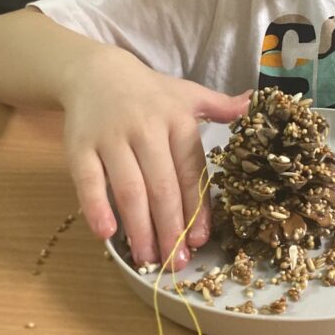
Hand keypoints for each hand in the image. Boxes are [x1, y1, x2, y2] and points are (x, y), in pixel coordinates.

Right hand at [62, 47, 248, 268]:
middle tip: (175, 262)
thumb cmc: (149, 92)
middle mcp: (147, 130)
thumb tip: (253, 102)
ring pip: (129, 188)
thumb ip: (220, 106)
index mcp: (178, 121)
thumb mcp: (188, 94)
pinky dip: (96, 207)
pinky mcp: (81, 147)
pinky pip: (89, 181)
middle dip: (170, 228)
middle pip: (162, 186)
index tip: (200, 240)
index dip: (196, 208)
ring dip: (140, 227)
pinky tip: (107, 234)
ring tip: (147, 258)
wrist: (96, 72)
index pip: (191, 171)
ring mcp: (112, 139)